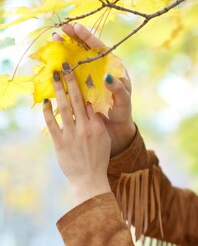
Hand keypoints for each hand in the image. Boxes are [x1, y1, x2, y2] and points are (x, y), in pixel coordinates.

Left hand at [43, 63, 111, 207]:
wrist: (89, 179)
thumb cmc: (98, 160)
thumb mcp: (103, 140)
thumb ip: (97, 123)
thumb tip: (90, 107)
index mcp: (96, 126)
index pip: (89, 103)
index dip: (84, 88)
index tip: (79, 74)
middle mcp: (85, 128)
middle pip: (77, 100)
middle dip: (71, 81)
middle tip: (66, 66)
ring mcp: (71, 135)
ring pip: (64, 107)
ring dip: (59, 90)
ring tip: (54, 76)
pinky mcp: (60, 142)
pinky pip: (52, 123)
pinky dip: (48, 111)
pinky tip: (45, 101)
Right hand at [53, 23, 135, 155]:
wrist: (115, 127)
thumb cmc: (122, 112)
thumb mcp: (123, 100)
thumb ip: (118, 89)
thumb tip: (108, 76)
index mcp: (112, 67)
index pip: (99, 47)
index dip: (88, 37)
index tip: (76, 27)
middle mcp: (100, 68)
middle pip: (86, 48)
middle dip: (74, 37)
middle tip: (61, 29)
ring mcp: (89, 75)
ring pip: (76, 57)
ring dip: (65, 48)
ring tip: (54, 39)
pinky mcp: (81, 85)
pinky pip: (71, 72)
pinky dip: (62, 65)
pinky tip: (52, 59)